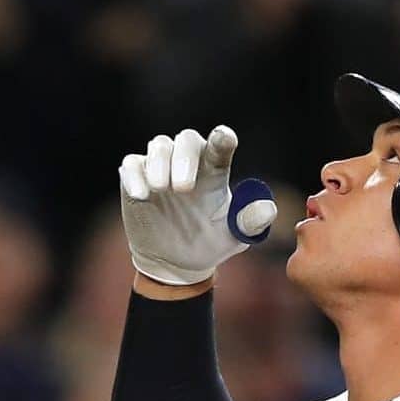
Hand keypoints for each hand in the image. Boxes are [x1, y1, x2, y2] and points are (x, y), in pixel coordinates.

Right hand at [119, 126, 276, 285]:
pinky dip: (135, 176)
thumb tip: (268, 209)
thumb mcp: (234, 237)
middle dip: (185, 158)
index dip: (222, 139)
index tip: (224, 138)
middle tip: (184, 188)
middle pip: (186, 139)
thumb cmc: (209, 242)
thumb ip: (250, 222)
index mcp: (215, 170)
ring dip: (159, 163)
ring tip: (161, 189)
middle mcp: (188, 162)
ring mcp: (160, 168)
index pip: (220, 146)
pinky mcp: (136, 177)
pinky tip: (141, 195)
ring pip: (158, 146)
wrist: (176, 262)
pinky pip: (132, 165)